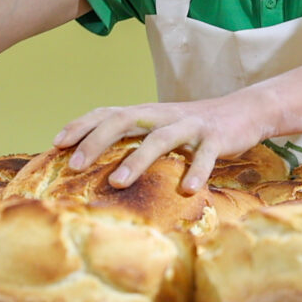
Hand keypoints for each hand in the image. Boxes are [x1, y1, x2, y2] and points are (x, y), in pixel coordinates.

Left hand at [52, 94, 270, 194]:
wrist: (245, 111)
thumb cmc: (194, 127)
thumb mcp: (160, 127)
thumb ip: (133, 138)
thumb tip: (96, 159)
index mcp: (147, 113)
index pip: (107, 113)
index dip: (81, 125)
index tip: (57, 143)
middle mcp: (163, 115)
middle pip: (125, 120)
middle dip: (97, 141)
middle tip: (76, 165)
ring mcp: (190, 126)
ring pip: (159, 138)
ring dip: (137, 160)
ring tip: (118, 183)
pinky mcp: (216, 138)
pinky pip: (205, 156)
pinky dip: (196, 172)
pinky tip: (186, 190)